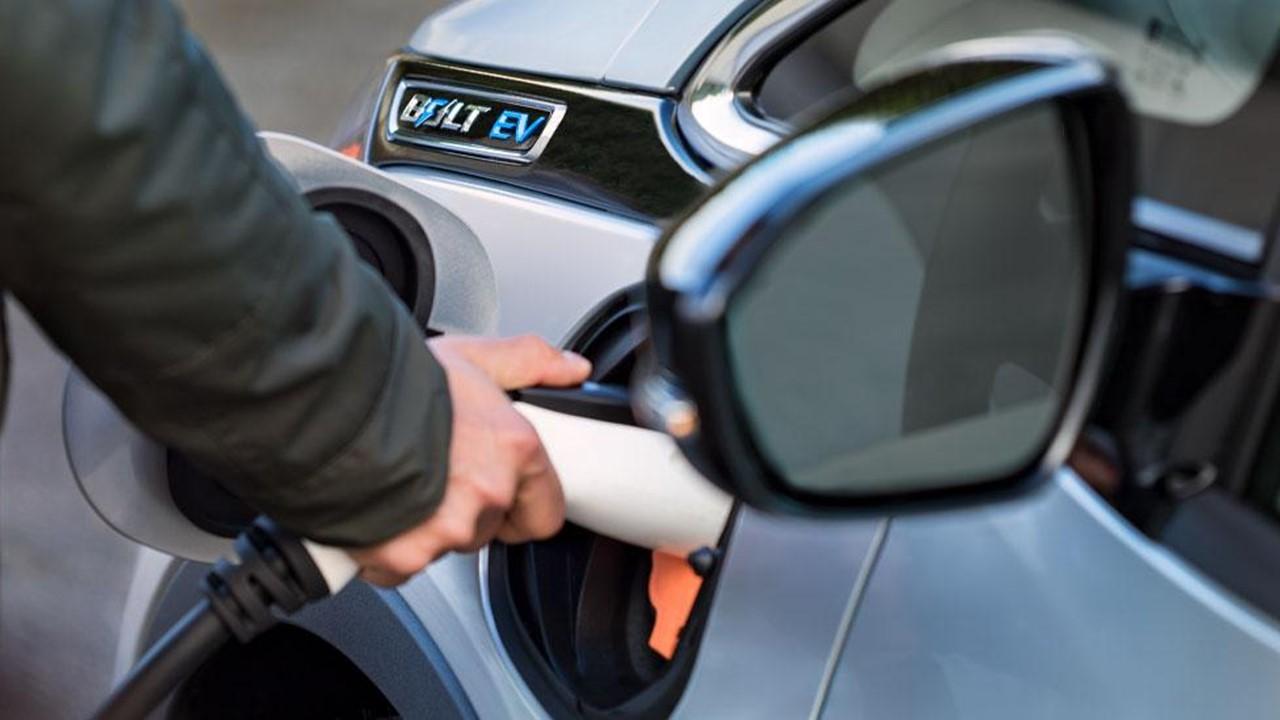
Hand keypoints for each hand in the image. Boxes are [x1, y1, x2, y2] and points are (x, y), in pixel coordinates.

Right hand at [350, 335, 590, 585]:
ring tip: (397, 482)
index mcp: (512, 449)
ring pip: (446, 546)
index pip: (547, 511)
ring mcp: (446, 529)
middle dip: (465, 508)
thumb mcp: (470, 355)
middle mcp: (486, 493)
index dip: (523, 504)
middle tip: (433, 471)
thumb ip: (528, 361)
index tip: (502, 493)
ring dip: (426, 526)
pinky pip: (402, 566)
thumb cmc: (390, 380)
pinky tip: (374, 507)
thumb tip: (570, 370)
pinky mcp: (404, 556)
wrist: (321, 404)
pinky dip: (388, 546)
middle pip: (489, 527)